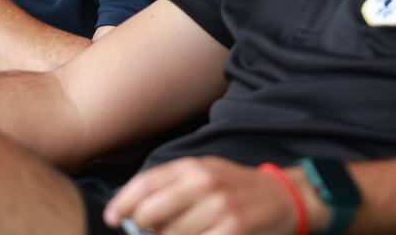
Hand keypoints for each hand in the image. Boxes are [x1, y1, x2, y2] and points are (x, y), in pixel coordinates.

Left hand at [105, 157, 309, 234]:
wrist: (284, 197)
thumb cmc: (236, 188)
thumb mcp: (205, 173)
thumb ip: (173, 187)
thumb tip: (135, 212)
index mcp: (193, 167)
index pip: (145, 183)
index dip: (122, 203)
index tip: (112, 218)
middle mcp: (204, 184)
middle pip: (150, 213)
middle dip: (142, 228)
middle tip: (150, 232)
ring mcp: (219, 208)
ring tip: (180, 234)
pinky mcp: (232, 230)